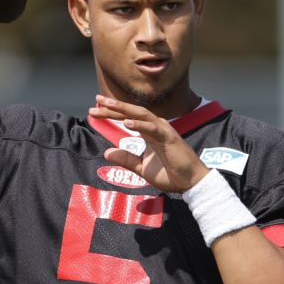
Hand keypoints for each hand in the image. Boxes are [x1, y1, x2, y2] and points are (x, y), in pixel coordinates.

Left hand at [89, 95, 209, 193]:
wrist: (189, 183)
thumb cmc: (169, 173)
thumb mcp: (141, 168)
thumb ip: (126, 159)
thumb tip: (106, 153)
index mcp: (148, 132)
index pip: (127, 118)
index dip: (111, 113)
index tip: (95, 109)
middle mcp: (155, 127)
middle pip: (131, 113)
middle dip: (113, 106)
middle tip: (97, 100)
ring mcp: (162, 130)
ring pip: (141, 115)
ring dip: (123, 109)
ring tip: (107, 105)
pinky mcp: (169, 138)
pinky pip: (152, 129)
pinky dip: (140, 125)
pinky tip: (127, 123)